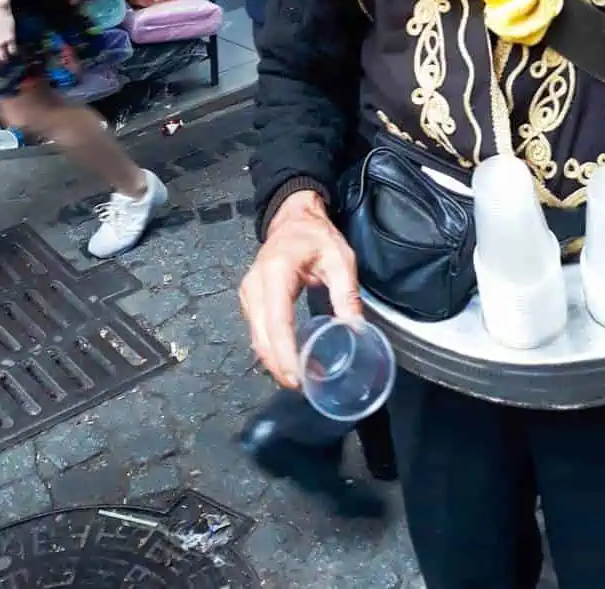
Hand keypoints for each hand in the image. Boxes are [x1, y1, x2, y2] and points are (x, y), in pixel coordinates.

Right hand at [239, 190, 360, 387]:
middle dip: (278, 365)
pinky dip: (269, 348)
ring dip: (273, 360)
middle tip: (301, 386)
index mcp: (276, 273)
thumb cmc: (317, 236)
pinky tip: (286, 359)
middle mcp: (255, 285)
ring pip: (256, 336)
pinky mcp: (249, 298)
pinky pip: (256, 329)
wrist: (293, 218)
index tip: (297, 378)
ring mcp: (248, 292)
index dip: (284, 354)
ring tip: (296, 377)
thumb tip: (357, 332)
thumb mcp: (340, 259)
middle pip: (261, 335)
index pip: (276, 321)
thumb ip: (347, 294)